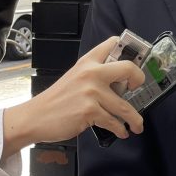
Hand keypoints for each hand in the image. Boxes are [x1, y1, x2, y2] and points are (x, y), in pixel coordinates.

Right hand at [2, 37, 146, 153]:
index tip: (138, 59)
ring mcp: (91, 92)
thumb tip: (120, 83)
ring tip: (137, 125)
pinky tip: (121, 131)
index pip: (112, 44)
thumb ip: (94, 75)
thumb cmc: (56, 100)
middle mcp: (91, 73)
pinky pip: (114, 121)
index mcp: (87, 62)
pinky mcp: (90, 111)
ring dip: (134, 119)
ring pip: (125, 106)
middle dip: (139, 79)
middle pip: (128, 68)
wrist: (35, 117)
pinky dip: (120, 129)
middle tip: (139, 88)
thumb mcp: (74, 77)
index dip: (129, 48)